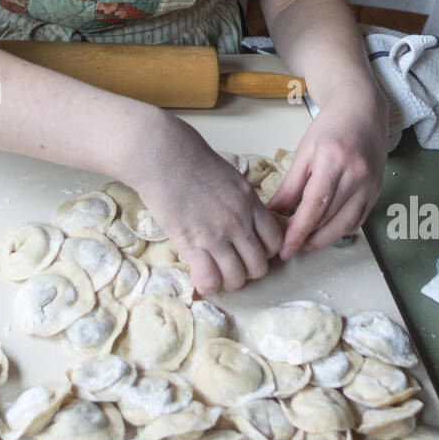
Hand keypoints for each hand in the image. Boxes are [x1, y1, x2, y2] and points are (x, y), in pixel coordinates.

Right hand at [130, 115, 285, 295]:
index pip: (274, 242)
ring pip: (236, 278)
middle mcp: (238, 222)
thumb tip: (248, 218)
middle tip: (233, 263)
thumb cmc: (192, 161)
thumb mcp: (231, 178)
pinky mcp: (190, 243)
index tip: (251, 249)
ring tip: (217, 272)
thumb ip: (243, 202)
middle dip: (248, 270)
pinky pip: (209, 279)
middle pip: (259, 266)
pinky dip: (208, 283)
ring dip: (228, 280)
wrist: (164, 156)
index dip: (264, 251)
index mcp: (250, 203)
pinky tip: (201, 274)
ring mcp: (215, 235)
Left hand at [267, 89, 387, 257]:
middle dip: (308, 239)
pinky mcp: (377, 190)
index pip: (314, 207)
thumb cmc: (330, 126)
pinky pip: (358, 220)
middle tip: (290, 248)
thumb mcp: (305, 152)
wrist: (363, 109)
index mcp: (333, 161)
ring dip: (324, 240)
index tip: (284, 249)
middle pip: (330, 220)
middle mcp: (355, 175)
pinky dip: (340, 230)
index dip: (298, 232)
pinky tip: (325, 231)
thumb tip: (272, 213)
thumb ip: (290, 186)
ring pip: (345, 225)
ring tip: (304, 243)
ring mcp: (370, 185)